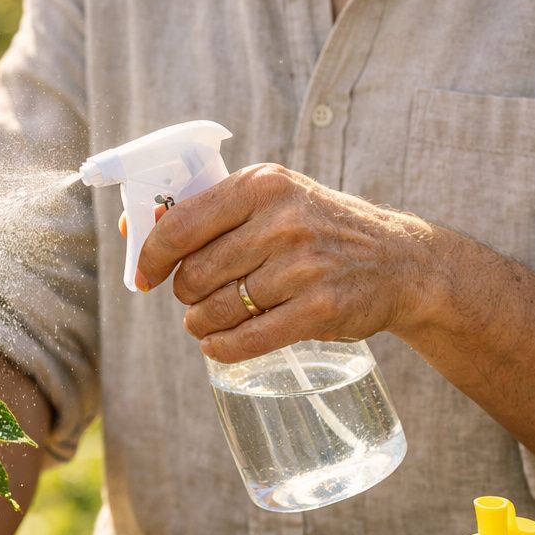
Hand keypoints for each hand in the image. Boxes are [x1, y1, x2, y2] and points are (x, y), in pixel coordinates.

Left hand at [133, 164, 443, 361]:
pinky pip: (248, 339)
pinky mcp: (320, 308)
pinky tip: (217, 347)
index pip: (181, 224)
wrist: (400, 261)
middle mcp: (283, 220)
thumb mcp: (273, 200)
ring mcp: (304, 266)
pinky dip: (224, 349)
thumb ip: (209, 212)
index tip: (144, 278)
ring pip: (218, 309)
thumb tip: (134, 229)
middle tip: (198, 299)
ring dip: (203, 324)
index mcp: (263, 185)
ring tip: (212, 322)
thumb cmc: (319, 230)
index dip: (152, 257)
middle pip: (196, 274)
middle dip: (186, 294)